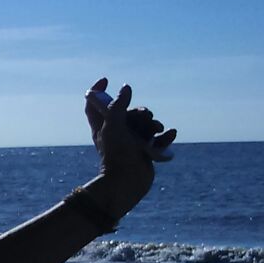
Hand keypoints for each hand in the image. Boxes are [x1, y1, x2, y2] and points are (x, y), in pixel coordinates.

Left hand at [84, 78, 177, 214]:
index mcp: (102, 127)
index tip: (107, 80)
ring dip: (153, 124)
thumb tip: (125, 88)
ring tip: (155, 131)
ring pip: (146, 124)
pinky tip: (169, 134)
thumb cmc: (116, 156)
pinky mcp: (145, 152)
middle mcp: (116, 134)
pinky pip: (158, 139)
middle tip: (143, 117)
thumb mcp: (113, 127)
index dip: (98, 91)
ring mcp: (131, 143)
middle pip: (129, 112)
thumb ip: (118, 106)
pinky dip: (165, 136)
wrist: (127, 182)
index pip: (94, 105)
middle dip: (139, 111)